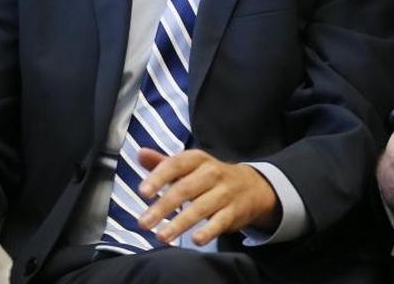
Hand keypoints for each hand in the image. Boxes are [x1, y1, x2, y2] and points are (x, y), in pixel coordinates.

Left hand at [136, 148, 278, 245]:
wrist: (252, 186)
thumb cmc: (211, 177)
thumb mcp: (190, 166)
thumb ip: (164, 163)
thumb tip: (140, 153)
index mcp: (198, 159)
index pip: (176, 164)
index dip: (159, 177)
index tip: (142, 192)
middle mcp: (212, 173)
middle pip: (185, 188)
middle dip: (163, 206)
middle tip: (143, 223)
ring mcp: (225, 193)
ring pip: (201, 207)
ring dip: (180, 223)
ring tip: (161, 237)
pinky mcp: (234, 211)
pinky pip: (221, 221)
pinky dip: (209, 230)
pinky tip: (195, 240)